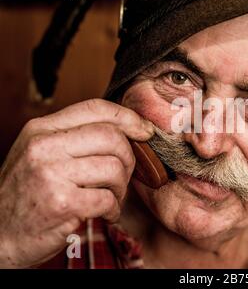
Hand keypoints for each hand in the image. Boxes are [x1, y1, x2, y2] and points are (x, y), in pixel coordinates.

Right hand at [0, 99, 153, 267]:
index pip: (96, 108)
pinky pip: (108, 199)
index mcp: (40, 129)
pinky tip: (105, 214)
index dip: (128, 117)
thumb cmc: (27, 194)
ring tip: (111, 197)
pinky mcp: (61, 203)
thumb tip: (128, 130)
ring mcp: (50, 174)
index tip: (145, 131)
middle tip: (123, 176)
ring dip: (122, 188)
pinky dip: (114, 209)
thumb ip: (76, 139)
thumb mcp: (41, 155)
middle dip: (129, 158)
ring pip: (114, 168)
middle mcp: (43, 146)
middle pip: (112, 137)